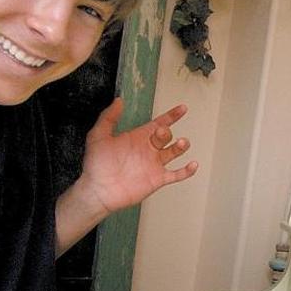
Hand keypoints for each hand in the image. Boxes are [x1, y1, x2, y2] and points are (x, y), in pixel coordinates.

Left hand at [78, 97, 197, 216]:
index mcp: (138, 137)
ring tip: (180, 143)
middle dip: (166, 132)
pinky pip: (176, 174)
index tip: (182, 108)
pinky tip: (193, 164)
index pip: (159, 122)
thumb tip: (118, 100)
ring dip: (180, 146)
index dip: (171, 115)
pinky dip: (187, 171)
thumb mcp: (99, 135)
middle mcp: (148, 149)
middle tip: (160, 133)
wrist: (98, 190)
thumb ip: (109, 117)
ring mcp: (154, 165)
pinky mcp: (157, 179)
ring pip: (174, 152)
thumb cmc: (96, 164)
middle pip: (166, 135)